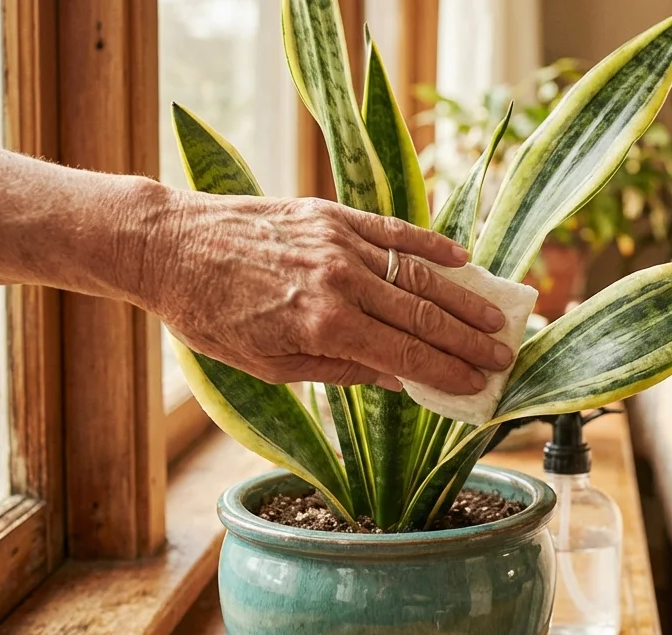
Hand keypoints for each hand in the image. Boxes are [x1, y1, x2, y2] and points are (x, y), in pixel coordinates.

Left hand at [139, 189, 511, 393]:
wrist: (166, 245)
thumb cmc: (210, 316)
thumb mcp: (269, 366)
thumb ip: (340, 371)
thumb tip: (400, 379)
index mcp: (322, 327)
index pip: (405, 354)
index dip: (449, 371)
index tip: (481, 384)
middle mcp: (338, 282)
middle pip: (423, 316)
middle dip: (469, 340)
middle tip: (505, 355)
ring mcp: (338, 242)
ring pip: (417, 274)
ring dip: (463, 298)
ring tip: (496, 317)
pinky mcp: (330, 214)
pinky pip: (392, 231)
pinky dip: (430, 246)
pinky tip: (461, 261)